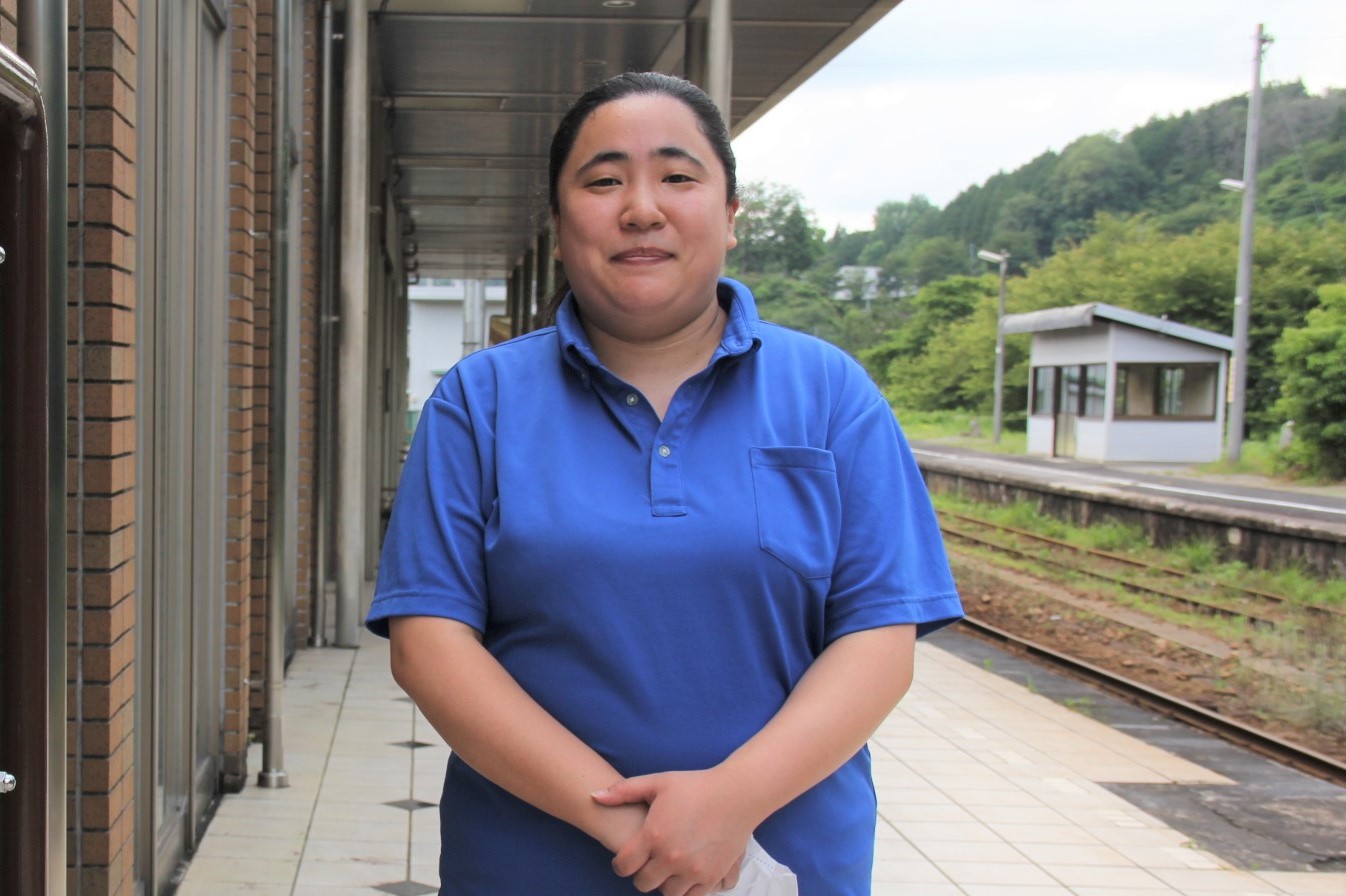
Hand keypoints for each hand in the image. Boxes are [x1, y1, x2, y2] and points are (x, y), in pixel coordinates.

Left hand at [593, 770, 750, 895]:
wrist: (737, 794)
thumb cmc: (695, 786)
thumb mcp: (658, 782)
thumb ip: (624, 791)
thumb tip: (594, 796)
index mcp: (653, 835)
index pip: (623, 866)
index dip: (621, 863)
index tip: (627, 858)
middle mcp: (670, 857)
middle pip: (643, 883)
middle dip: (642, 874)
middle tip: (649, 862)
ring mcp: (692, 870)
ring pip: (667, 893)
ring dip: (665, 883)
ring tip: (668, 868)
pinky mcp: (712, 877)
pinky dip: (687, 890)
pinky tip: (687, 875)